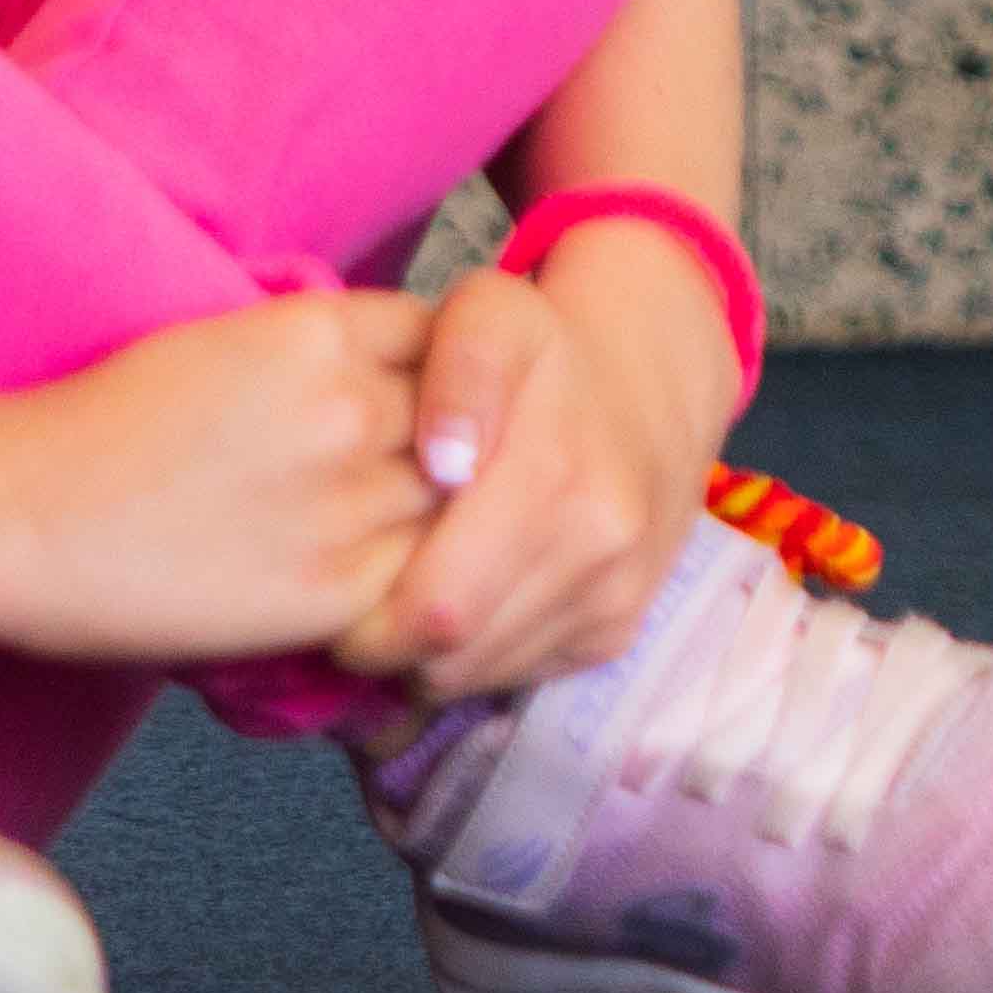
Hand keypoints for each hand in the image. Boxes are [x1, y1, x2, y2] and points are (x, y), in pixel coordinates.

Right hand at [0, 288, 447, 671]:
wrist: (8, 517)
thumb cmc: (101, 425)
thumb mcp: (225, 343)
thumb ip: (325, 353)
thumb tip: (410, 376)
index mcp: (319, 334)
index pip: (452, 337)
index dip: (446, 374)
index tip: (428, 404)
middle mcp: (349, 410)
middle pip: (470, 421)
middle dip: (458, 447)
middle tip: (431, 477)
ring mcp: (345, 503)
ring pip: (456, 505)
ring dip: (440, 519)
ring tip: (406, 535)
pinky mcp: (330, 591)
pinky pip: (419, 580)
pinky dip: (411, 582)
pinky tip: (373, 583)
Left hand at [356, 251, 737, 701]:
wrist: (653, 379)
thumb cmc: (542, 349)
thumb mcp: (489, 315)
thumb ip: (459, 369)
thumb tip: (446, 462)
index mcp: (556, 482)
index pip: (435, 612)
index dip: (366, 620)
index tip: (339, 584)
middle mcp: (599, 552)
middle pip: (450, 658)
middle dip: (387, 644)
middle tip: (360, 599)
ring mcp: (616, 598)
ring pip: (480, 676)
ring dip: (429, 654)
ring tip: (411, 590)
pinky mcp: (618, 631)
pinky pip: (520, 677)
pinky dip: (478, 654)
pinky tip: (468, 596)